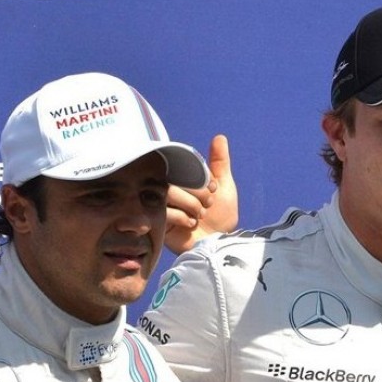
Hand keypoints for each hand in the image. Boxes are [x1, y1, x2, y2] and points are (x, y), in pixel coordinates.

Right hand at [164, 134, 237, 252]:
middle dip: (197, 191)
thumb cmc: (221, 218)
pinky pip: (163, 211)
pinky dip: (181, 216)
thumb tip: (220, 137)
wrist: (218, 244)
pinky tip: (191, 224)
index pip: (183, 164)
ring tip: (201, 215)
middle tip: (209, 203)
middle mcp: (168, 188)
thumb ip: (220, 163)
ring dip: (191, 204)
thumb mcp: (224, 187)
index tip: (214, 189)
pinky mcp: (157, 222)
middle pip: (174, 177)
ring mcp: (161, 205)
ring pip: (169, 192)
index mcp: (182, 178)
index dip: (200, 176)